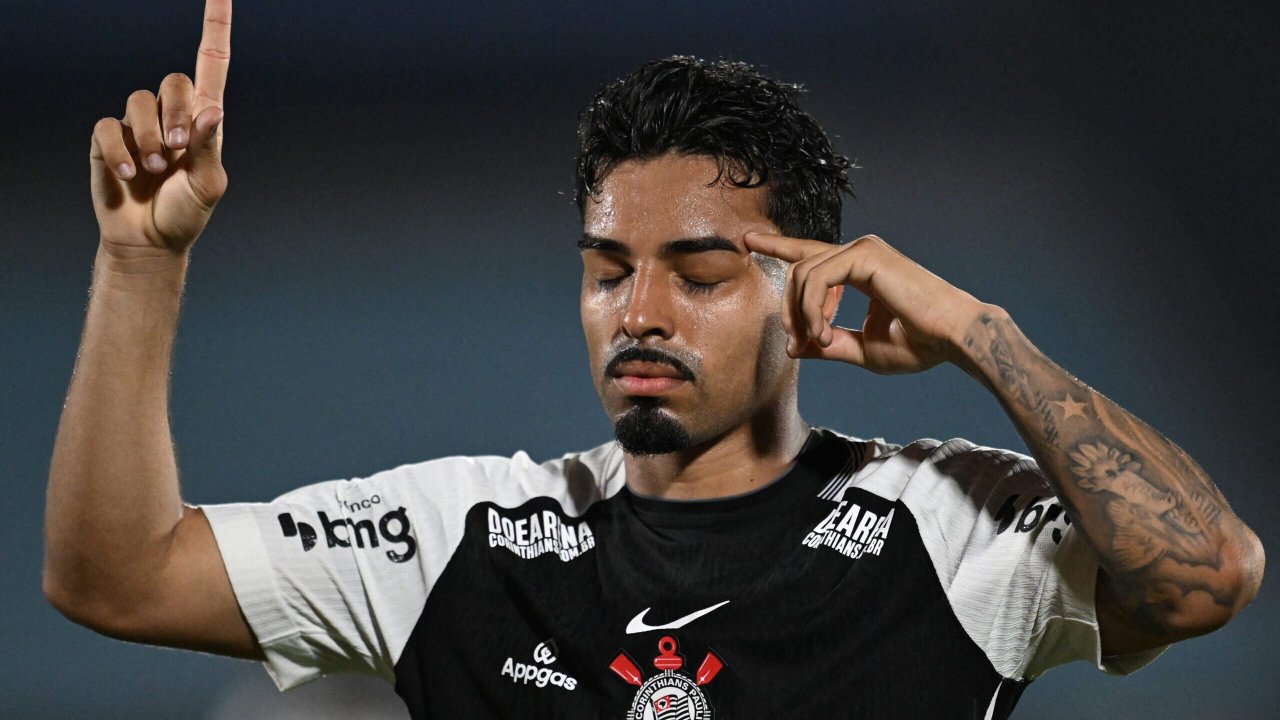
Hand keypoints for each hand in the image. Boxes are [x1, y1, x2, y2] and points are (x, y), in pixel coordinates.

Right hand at [89, 0, 231, 259]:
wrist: (151, 241)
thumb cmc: (186, 211)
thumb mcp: (208, 184)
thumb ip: (208, 147)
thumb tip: (211, 109)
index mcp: (204, 119)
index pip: (212, 62)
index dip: (215, 25)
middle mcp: (171, 113)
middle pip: (174, 80)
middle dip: (177, 115)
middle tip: (178, 151)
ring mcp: (138, 124)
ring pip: (139, 100)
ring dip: (150, 138)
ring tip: (155, 170)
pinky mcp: (109, 139)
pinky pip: (109, 126)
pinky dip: (120, 150)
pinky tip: (131, 174)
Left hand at [744, 232, 991, 374]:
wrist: (952, 339)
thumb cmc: (918, 345)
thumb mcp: (862, 349)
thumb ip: (827, 343)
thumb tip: (795, 347)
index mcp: (860, 268)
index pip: (810, 254)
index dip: (778, 246)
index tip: (749, 240)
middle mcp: (859, 252)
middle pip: (798, 270)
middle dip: (788, 311)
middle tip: (796, 344)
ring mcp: (862, 248)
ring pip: (802, 275)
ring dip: (801, 316)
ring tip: (819, 343)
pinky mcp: (865, 254)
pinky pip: (816, 280)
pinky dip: (812, 311)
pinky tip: (824, 333)